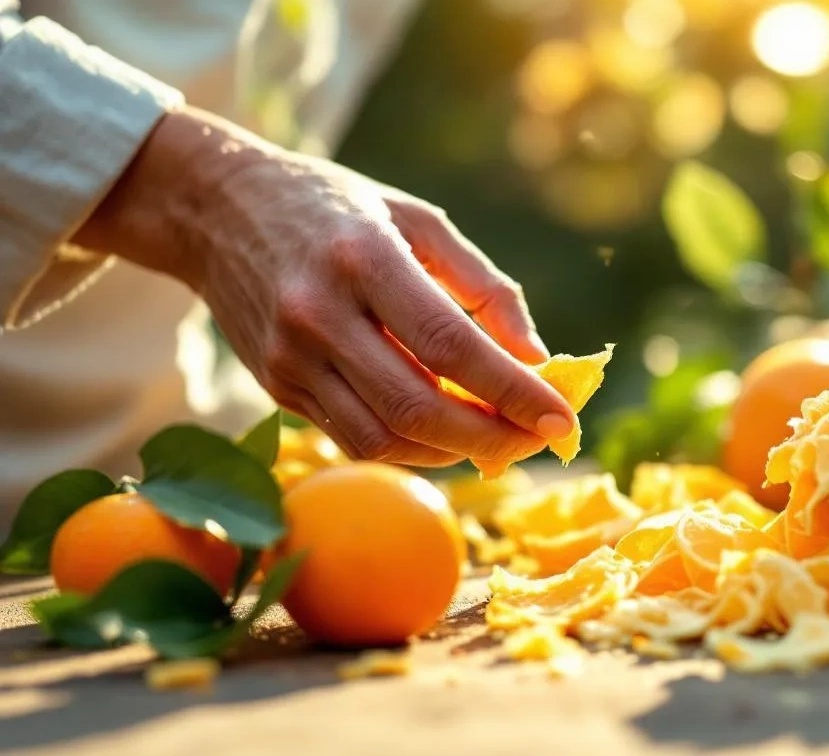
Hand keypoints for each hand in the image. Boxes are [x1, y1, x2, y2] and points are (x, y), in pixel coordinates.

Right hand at [74, 105, 574, 465]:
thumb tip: (535, 356)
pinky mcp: (276, 386)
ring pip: (384, 437)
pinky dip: (410, 447)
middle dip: (492, 436)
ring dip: (453, 452)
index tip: (561, 418)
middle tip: (537, 440)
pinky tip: (445, 433)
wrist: (217, 209)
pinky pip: (354, 438)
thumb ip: (482, 285)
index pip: (450, 344)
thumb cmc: (337, 209)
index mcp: (364, 257)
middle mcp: (319, 311)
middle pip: (418, 405)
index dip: (512, 391)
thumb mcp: (417, 220)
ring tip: (498, 438)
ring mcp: (290, 356)